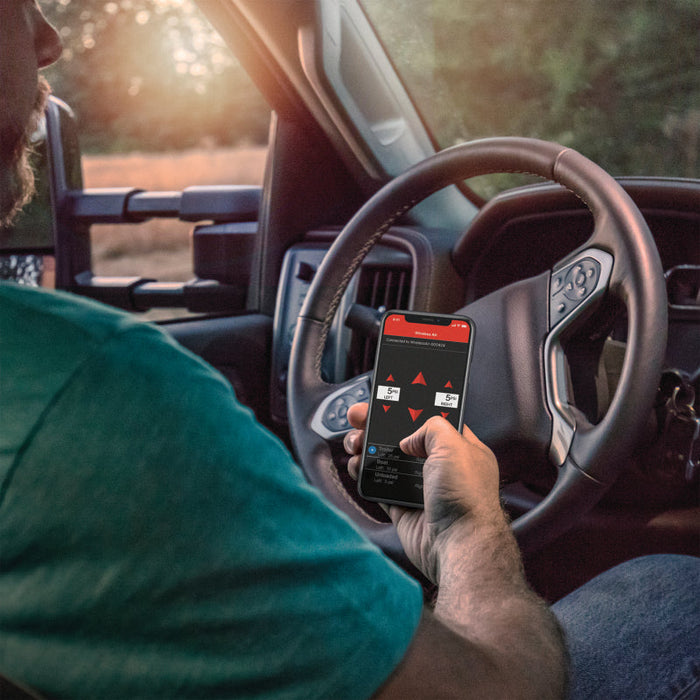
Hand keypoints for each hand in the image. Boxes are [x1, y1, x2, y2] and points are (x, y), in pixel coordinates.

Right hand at [344, 403, 502, 582]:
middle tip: (359, 417)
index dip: (408, 408)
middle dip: (377, 425)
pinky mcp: (403, 508)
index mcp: (460, 449)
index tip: (387, 400)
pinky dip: (364, 474)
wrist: (458, 546)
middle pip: (402, 438)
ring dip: (366, 447)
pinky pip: (379, 486)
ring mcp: (420, 488)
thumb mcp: (452, 444)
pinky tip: (356, 465)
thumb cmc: (466, 498)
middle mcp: (440, 467)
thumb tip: (409, 438)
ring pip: (386, 460)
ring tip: (354, 442)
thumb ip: (430, 427)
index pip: (431, 420)